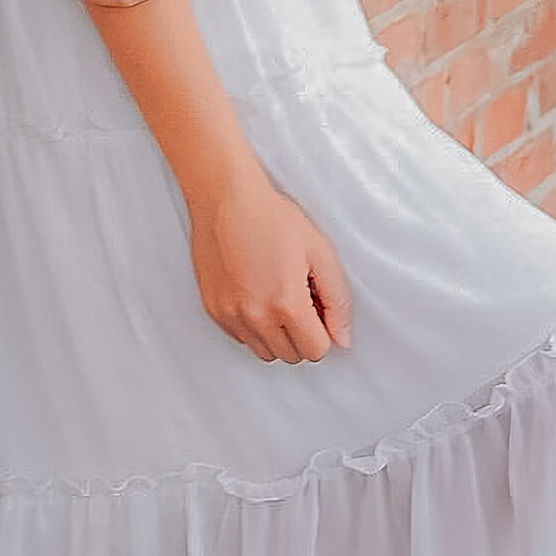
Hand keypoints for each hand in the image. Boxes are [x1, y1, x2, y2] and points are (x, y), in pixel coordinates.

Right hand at [186, 164, 351, 363]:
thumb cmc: (272, 218)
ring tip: (277, 297)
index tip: (318, 307)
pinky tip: (256, 295)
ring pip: (265, 352)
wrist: (226, 200)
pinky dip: (253, 327)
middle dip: (302, 334)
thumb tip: (342, 338)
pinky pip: (241, 338)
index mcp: (286, 304)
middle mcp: (255, 317)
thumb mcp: (320, 253)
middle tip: (299, 298)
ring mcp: (230, 315)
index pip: (316, 351)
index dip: (323, 330)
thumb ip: (338, 301)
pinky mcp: (213, 310)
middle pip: (291, 355)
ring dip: (277, 335)